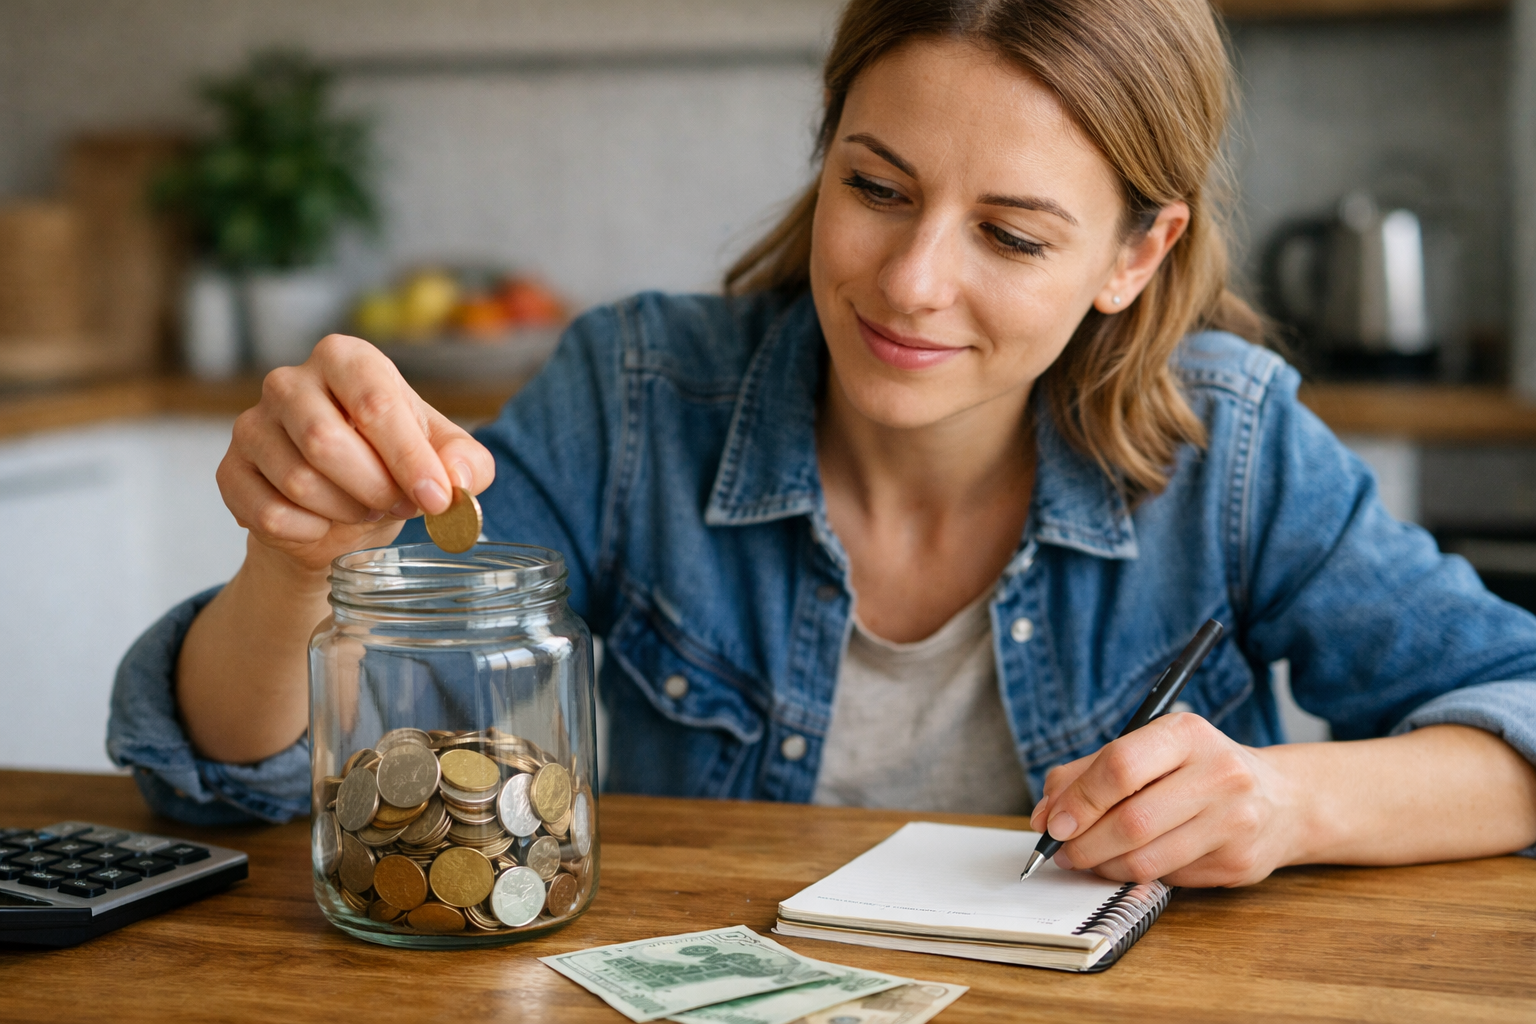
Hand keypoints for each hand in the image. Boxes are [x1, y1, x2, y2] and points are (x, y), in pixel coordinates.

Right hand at [218, 334, 495, 573]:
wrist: (342, 507)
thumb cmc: (396, 465)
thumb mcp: (447, 460)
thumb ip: (467, 465)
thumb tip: (455, 480)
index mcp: (347, 359)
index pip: (375, 403)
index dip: (408, 459)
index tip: (436, 499)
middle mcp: (290, 381)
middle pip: (326, 443)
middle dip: (374, 488)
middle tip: (396, 504)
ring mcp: (251, 424)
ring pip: (298, 482)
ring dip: (345, 512)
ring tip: (363, 508)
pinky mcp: (230, 470)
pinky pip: (269, 513)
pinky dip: (309, 532)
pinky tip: (324, 522)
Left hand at [1027, 713, 1301, 886]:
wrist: (1281, 800)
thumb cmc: (1196, 771)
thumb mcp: (1149, 751)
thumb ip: (1089, 773)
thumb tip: (1044, 813)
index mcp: (1187, 733)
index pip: (1120, 766)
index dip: (1078, 799)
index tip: (1051, 821)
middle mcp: (1218, 773)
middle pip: (1130, 820)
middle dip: (1083, 842)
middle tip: (1060, 850)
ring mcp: (1234, 821)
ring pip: (1146, 859)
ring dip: (1103, 866)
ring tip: (1086, 860)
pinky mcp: (1238, 863)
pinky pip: (1168, 878)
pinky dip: (1135, 876)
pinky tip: (1128, 864)